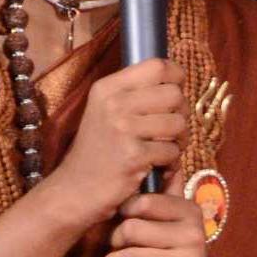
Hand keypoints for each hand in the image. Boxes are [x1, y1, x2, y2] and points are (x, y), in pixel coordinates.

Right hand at [52, 57, 185, 226]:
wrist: (75, 189)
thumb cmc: (99, 151)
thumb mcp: (107, 112)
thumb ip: (135, 94)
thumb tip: (174, 80)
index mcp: (107, 87)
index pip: (157, 66)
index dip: (176, 78)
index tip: (175, 92)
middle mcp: (114, 103)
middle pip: (174, 94)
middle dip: (181, 114)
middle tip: (170, 130)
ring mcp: (123, 129)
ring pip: (178, 123)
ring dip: (179, 140)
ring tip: (164, 149)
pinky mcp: (133, 155)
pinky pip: (172, 151)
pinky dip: (170, 162)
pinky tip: (157, 166)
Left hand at [102, 189, 226, 256]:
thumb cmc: (174, 254)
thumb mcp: (174, 222)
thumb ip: (167, 194)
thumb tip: (165, 158)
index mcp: (191, 213)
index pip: (144, 202)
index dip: (125, 211)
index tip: (125, 220)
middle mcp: (194, 237)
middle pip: (131, 229)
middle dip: (115, 242)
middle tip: (117, 249)